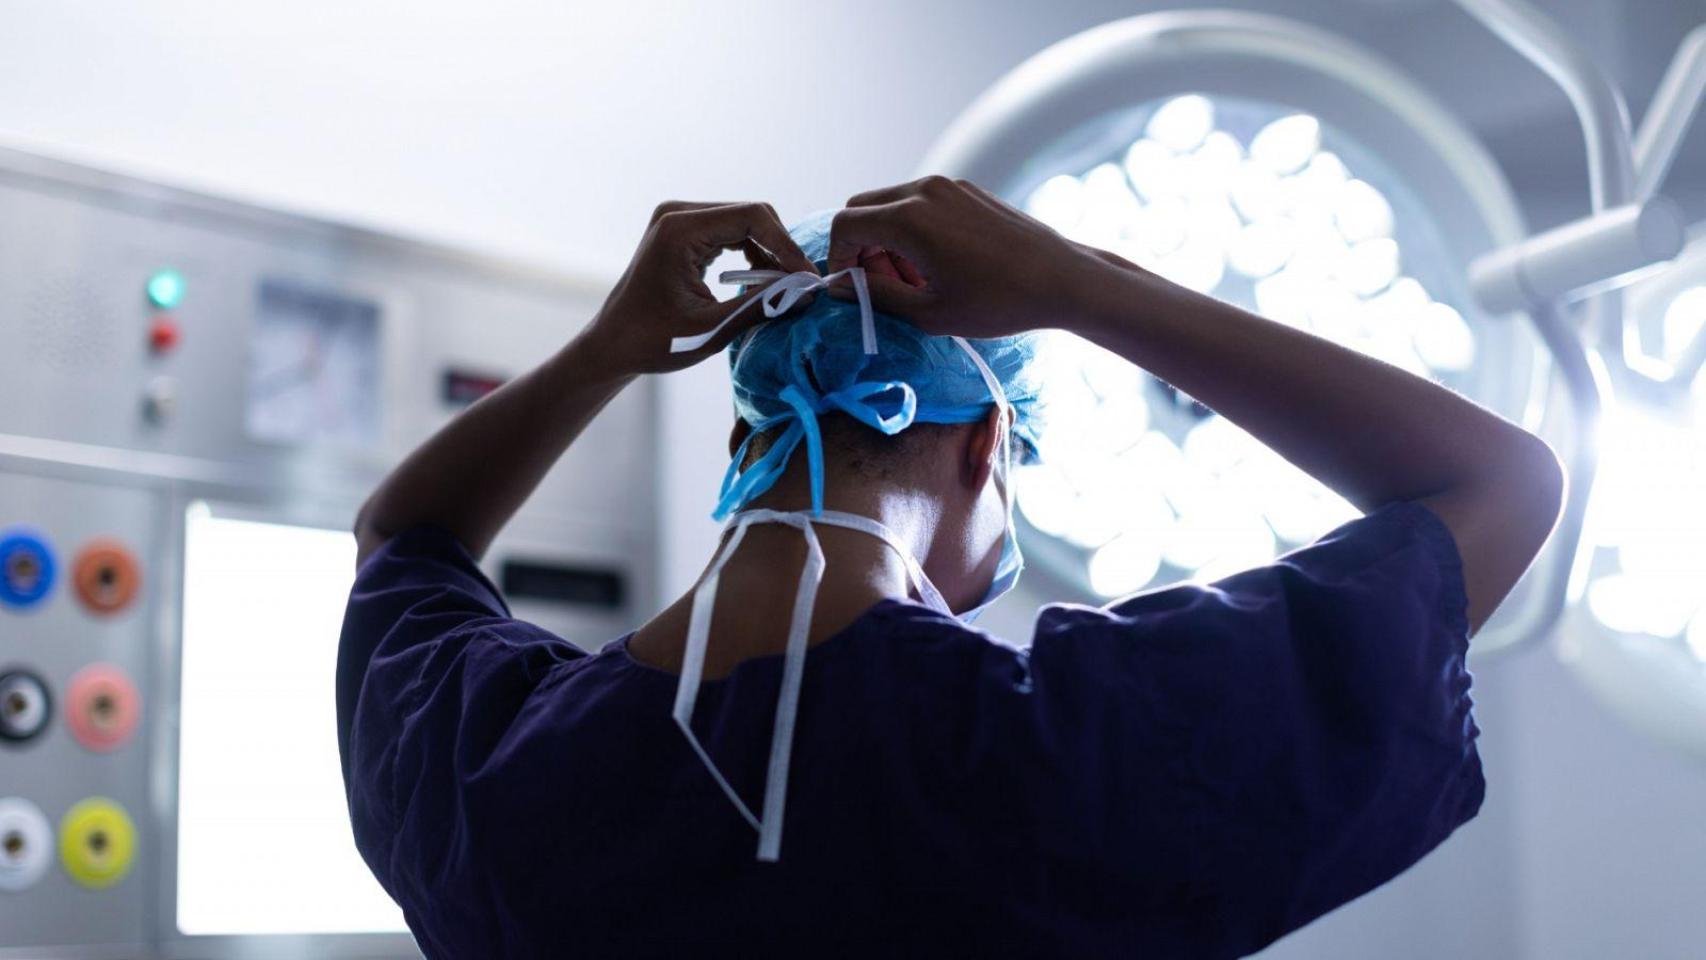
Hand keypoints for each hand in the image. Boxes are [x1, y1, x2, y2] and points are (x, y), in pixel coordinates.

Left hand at [582, 201, 817, 373]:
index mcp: (680, 230)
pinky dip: (752, 252)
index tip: (807, 276)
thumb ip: (761, 305)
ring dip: (769, 251)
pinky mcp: (682, 231)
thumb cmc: (654, 341)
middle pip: (750, 214)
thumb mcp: (712, 328)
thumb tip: (806, 293)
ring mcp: (679, 220)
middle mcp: (678, 214)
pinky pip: (730, 231)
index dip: (786, 245)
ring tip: (785, 285)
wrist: (613, 345)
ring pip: (744, 221)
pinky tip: (762, 280)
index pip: (751, 217)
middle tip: (802, 283)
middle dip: (780, 247)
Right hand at [825, 176, 1116, 337]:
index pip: (845, 226)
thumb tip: (838, 287)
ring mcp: (950, 186)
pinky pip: (922, 203)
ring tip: (913, 282)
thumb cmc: (998, 302)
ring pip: (892, 205)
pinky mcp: (969, 190)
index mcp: (909, 217)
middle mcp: (925, 190)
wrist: (1063, 280)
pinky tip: (939, 266)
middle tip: (883, 287)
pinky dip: (913, 230)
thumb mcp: (928, 312)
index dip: (837, 260)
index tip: (851, 289)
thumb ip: (874, 295)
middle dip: (861, 248)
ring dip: (887, 240)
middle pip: (863, 209)